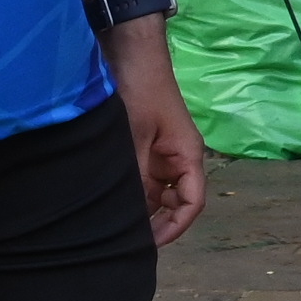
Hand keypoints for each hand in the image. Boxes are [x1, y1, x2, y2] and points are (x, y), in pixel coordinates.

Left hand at [105, 23, 211, 246]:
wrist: (130, 57)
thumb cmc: (140, 94)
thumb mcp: (135, 138)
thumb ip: (135, 176)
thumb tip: (127, 214)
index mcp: (187, 156)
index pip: (192, 202)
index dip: (175, 226)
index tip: (149, 243)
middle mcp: (177, 159)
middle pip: (174, 202)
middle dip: (155, 221)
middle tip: (126, 239)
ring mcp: (159, 154)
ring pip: (155, 192)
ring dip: (139, 207)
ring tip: (113, 223)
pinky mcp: (143, 148)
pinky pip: (141, 179)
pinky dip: (129, 192)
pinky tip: (108, 201)